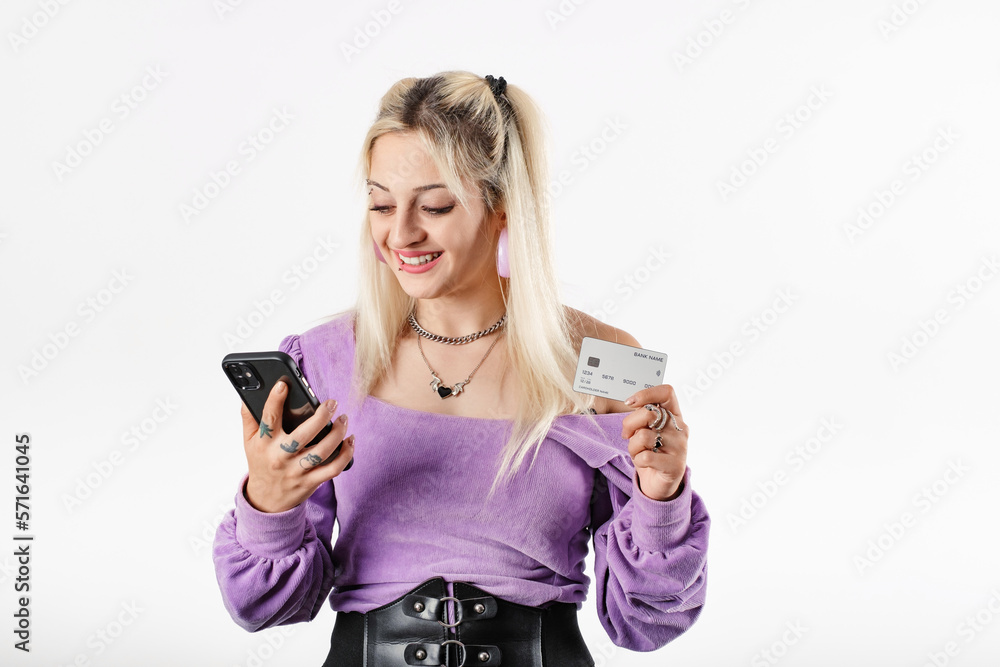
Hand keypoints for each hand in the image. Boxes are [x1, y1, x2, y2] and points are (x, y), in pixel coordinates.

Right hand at [240, 380, 354, 512]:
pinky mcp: (311, 482)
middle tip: (332, 403)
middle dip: (321, 416)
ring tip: (343, 419)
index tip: (284, 384)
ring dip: (337, 433)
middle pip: (303, 435)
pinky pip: (333, 469)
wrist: (266, 500)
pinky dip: (346, 454)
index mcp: (264, 444)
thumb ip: (249, 417)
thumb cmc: (260, 463)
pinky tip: (350, 441)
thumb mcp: (249, 441)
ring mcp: (297, 471)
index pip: (268, 419)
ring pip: (322, 451)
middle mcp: (280, 457)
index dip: (275, 400)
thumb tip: (248, 394)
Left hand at [621, 384, 687, 500]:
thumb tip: (631, 403)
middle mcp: (681, 428)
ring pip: (643, 436)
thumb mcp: (646, 430)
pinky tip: (644, 463)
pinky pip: (645, 457)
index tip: (630, 403)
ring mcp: (681, 447)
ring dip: (632, 446)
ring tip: (638, 452)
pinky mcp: (675, 465)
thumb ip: (643, 416)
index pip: (667, 392)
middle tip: (627, 435)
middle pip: (649, 413)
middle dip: (629, 423)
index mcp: (675, 415)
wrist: (660, 483)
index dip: (646, 393)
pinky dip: (638, 460)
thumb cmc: (651, 452)